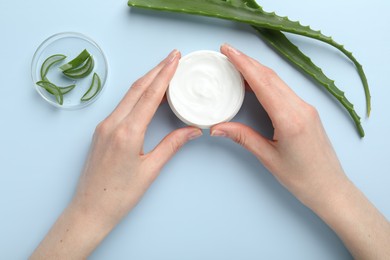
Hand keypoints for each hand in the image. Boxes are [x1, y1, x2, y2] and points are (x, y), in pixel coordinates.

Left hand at [31, 50, 201, 258]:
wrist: (90, 210)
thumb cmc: (119, 195)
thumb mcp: (150, 170)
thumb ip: (172, 145)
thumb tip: (193, 130)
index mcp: (127, 132)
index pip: (149, 95)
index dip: (164, 74)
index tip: (175, 59)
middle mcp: (112, 124)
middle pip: (137, 89)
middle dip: (156, 70)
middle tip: (173, 56)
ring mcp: (104, 126)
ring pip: (128, 95)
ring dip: (147, 80)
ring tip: (163, 69)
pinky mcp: (101, 131)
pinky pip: (122, 105)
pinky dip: (137, 94)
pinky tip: (147, 92)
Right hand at [212, 44, 345, 204]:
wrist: (330, 188)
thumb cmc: (302, 178)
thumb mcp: (268, 158)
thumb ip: (243, 137)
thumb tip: (217, 127)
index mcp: (290, 119)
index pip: (263, 83)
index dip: (244, 64)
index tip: (228, 51)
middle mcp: (301, 108)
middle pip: (270, 77)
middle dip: (248, 62)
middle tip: (227, 52)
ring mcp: (306, 108)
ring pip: (278, 81)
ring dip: (257, 70)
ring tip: (237, 64)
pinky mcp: (307, 112)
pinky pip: (284, 90)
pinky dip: (267, 82)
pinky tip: (255, 83)